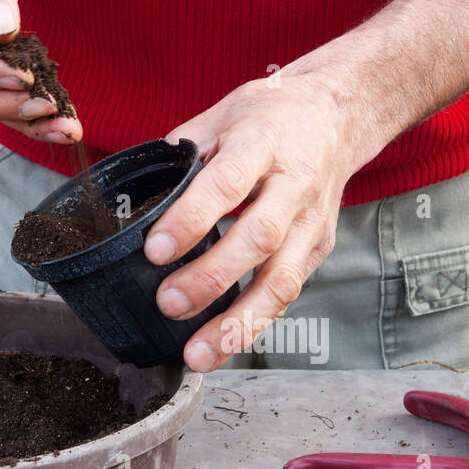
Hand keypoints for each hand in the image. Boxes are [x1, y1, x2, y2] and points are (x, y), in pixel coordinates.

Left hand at [149, 73, 362, 371]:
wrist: (337, 114)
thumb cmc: (269, 117)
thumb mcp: (221, 116)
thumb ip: (180, 155)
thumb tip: (132, 199)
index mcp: (264, 142)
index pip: (227, 183)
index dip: (191, 218)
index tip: (155, 250)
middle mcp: (294, 185)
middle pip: (258, 238)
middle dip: (211, 277)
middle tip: (168, 303)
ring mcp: (312, 223)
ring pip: (281, 281)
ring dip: (238, 323)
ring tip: (197, 354)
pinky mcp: (318, 249)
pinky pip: (286, 294)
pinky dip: (253, 325)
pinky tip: (222, 346)